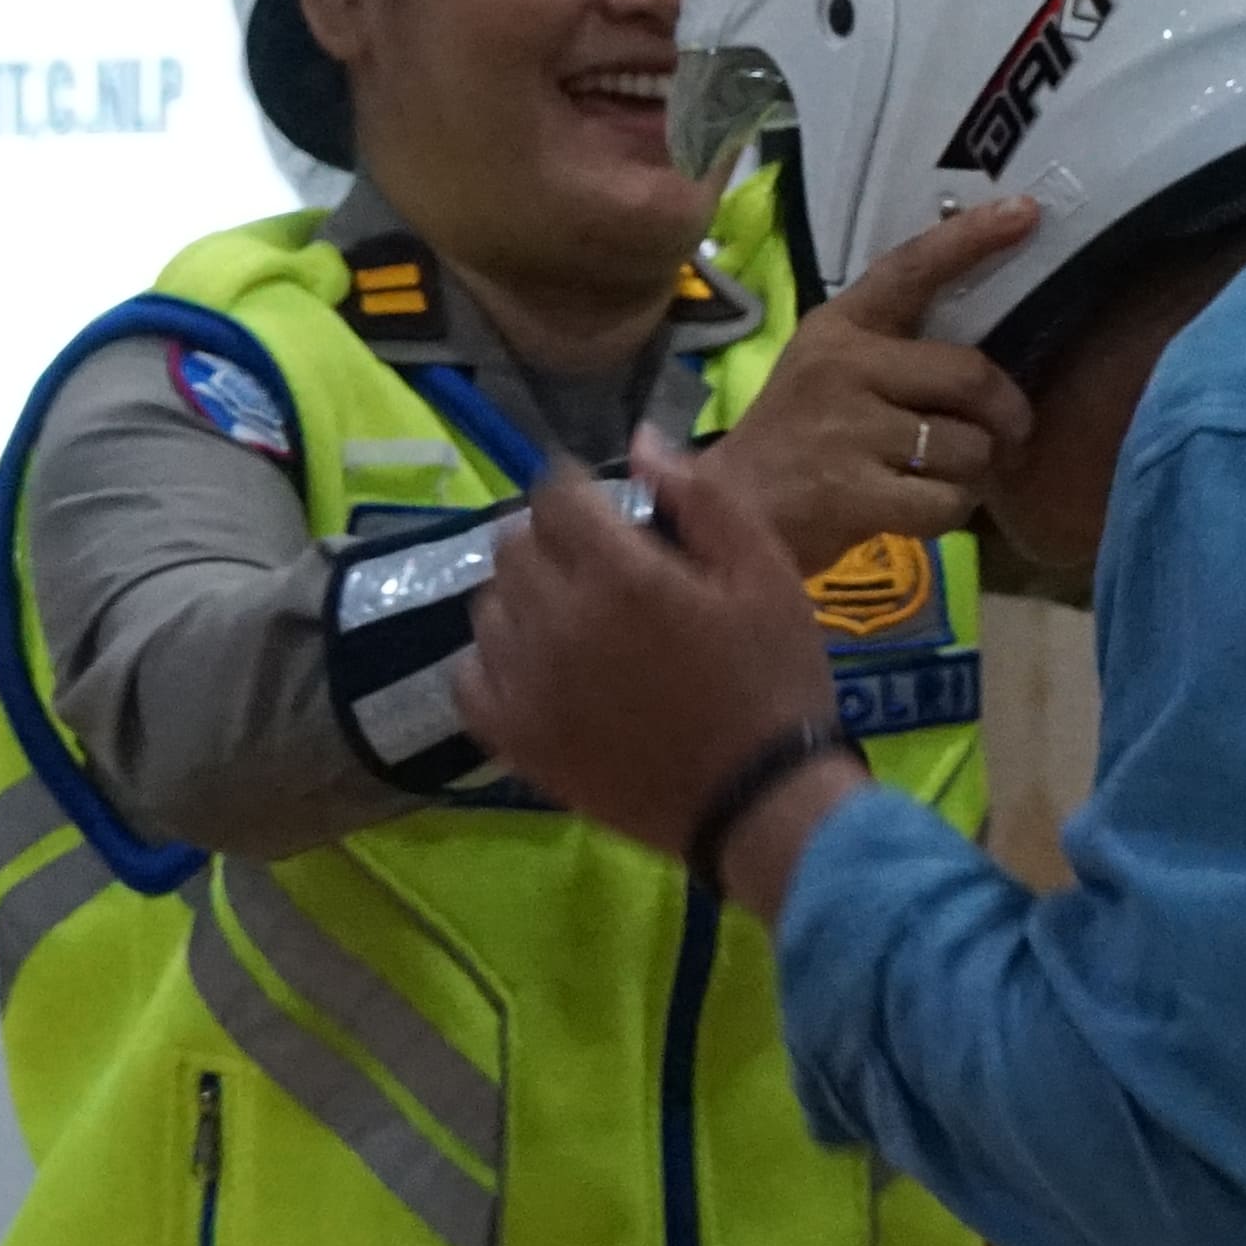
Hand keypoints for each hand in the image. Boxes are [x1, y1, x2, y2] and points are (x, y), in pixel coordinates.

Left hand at [462, 428, 861, 922]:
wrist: (760, 803)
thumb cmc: (774, 680)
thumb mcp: (767, 572)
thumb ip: (701, 497)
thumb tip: (638, 442)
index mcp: (621, 575)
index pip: (555, 494)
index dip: (576, 489)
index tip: (601, 505)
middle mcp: (558, 622)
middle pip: (513, 545)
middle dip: (550, 538)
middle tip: (595, 562)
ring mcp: (528, 686)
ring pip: (489, 606)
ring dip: (523, 596)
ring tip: (572, 616)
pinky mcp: (518, 741)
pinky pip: (471, 677)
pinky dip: (496, 660)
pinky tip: (538, 666)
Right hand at [703, 198, 1042, 573]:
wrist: (728, 516)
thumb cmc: (795, 441)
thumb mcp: (828, 372)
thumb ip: (895, 353)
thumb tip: (991, 363)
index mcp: (839, 327)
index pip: (911, 268)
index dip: (972, 238)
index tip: (1026, 212)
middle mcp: (843, 367)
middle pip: (970, 374)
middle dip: (1007, 413)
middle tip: (1009, 434)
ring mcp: (847, 430)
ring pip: (967, 446)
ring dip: (971, 472)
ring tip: (934, 476)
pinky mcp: (853, 493)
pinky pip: (947, 501)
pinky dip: (948, 512)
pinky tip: (915, 509)